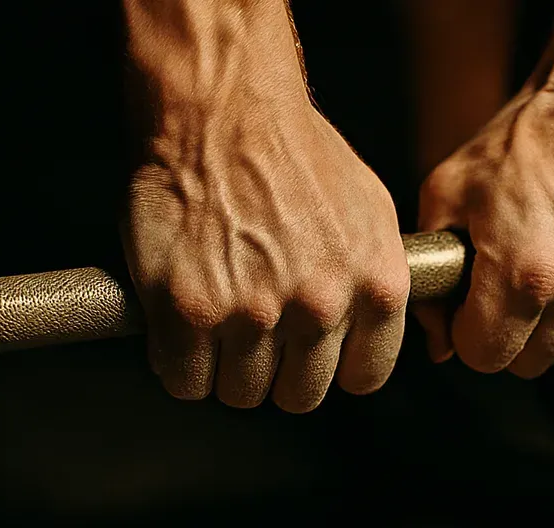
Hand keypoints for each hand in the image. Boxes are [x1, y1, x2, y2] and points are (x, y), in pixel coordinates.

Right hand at [123, 1, 408, 411]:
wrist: (223, 106)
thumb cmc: (292, 148)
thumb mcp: (371, 211)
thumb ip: (375, 278)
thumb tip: (370, 328)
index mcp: (375, 285)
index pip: (363, 378)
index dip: (332, 367)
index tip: (311, 353)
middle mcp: (321, 305)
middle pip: (299, 395)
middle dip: (277, 371)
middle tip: (256, 332)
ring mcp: (252, 313)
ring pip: (242, 393)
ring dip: (225, 367)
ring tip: (218, 317)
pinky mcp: (188, 311)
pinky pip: (185, 381)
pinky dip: (178, 363)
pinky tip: (182, 325)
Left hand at [414, 0, 553, 377]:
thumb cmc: (532, 134)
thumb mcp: (449, 189)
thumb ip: (432, 272)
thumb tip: (437, 340)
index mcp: (525, 273)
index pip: (484, 357)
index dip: (468, 333)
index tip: (471, 307)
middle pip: (529, 363)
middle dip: (509, 333)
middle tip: (505, 286)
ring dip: (553, 328)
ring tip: (546, 271)